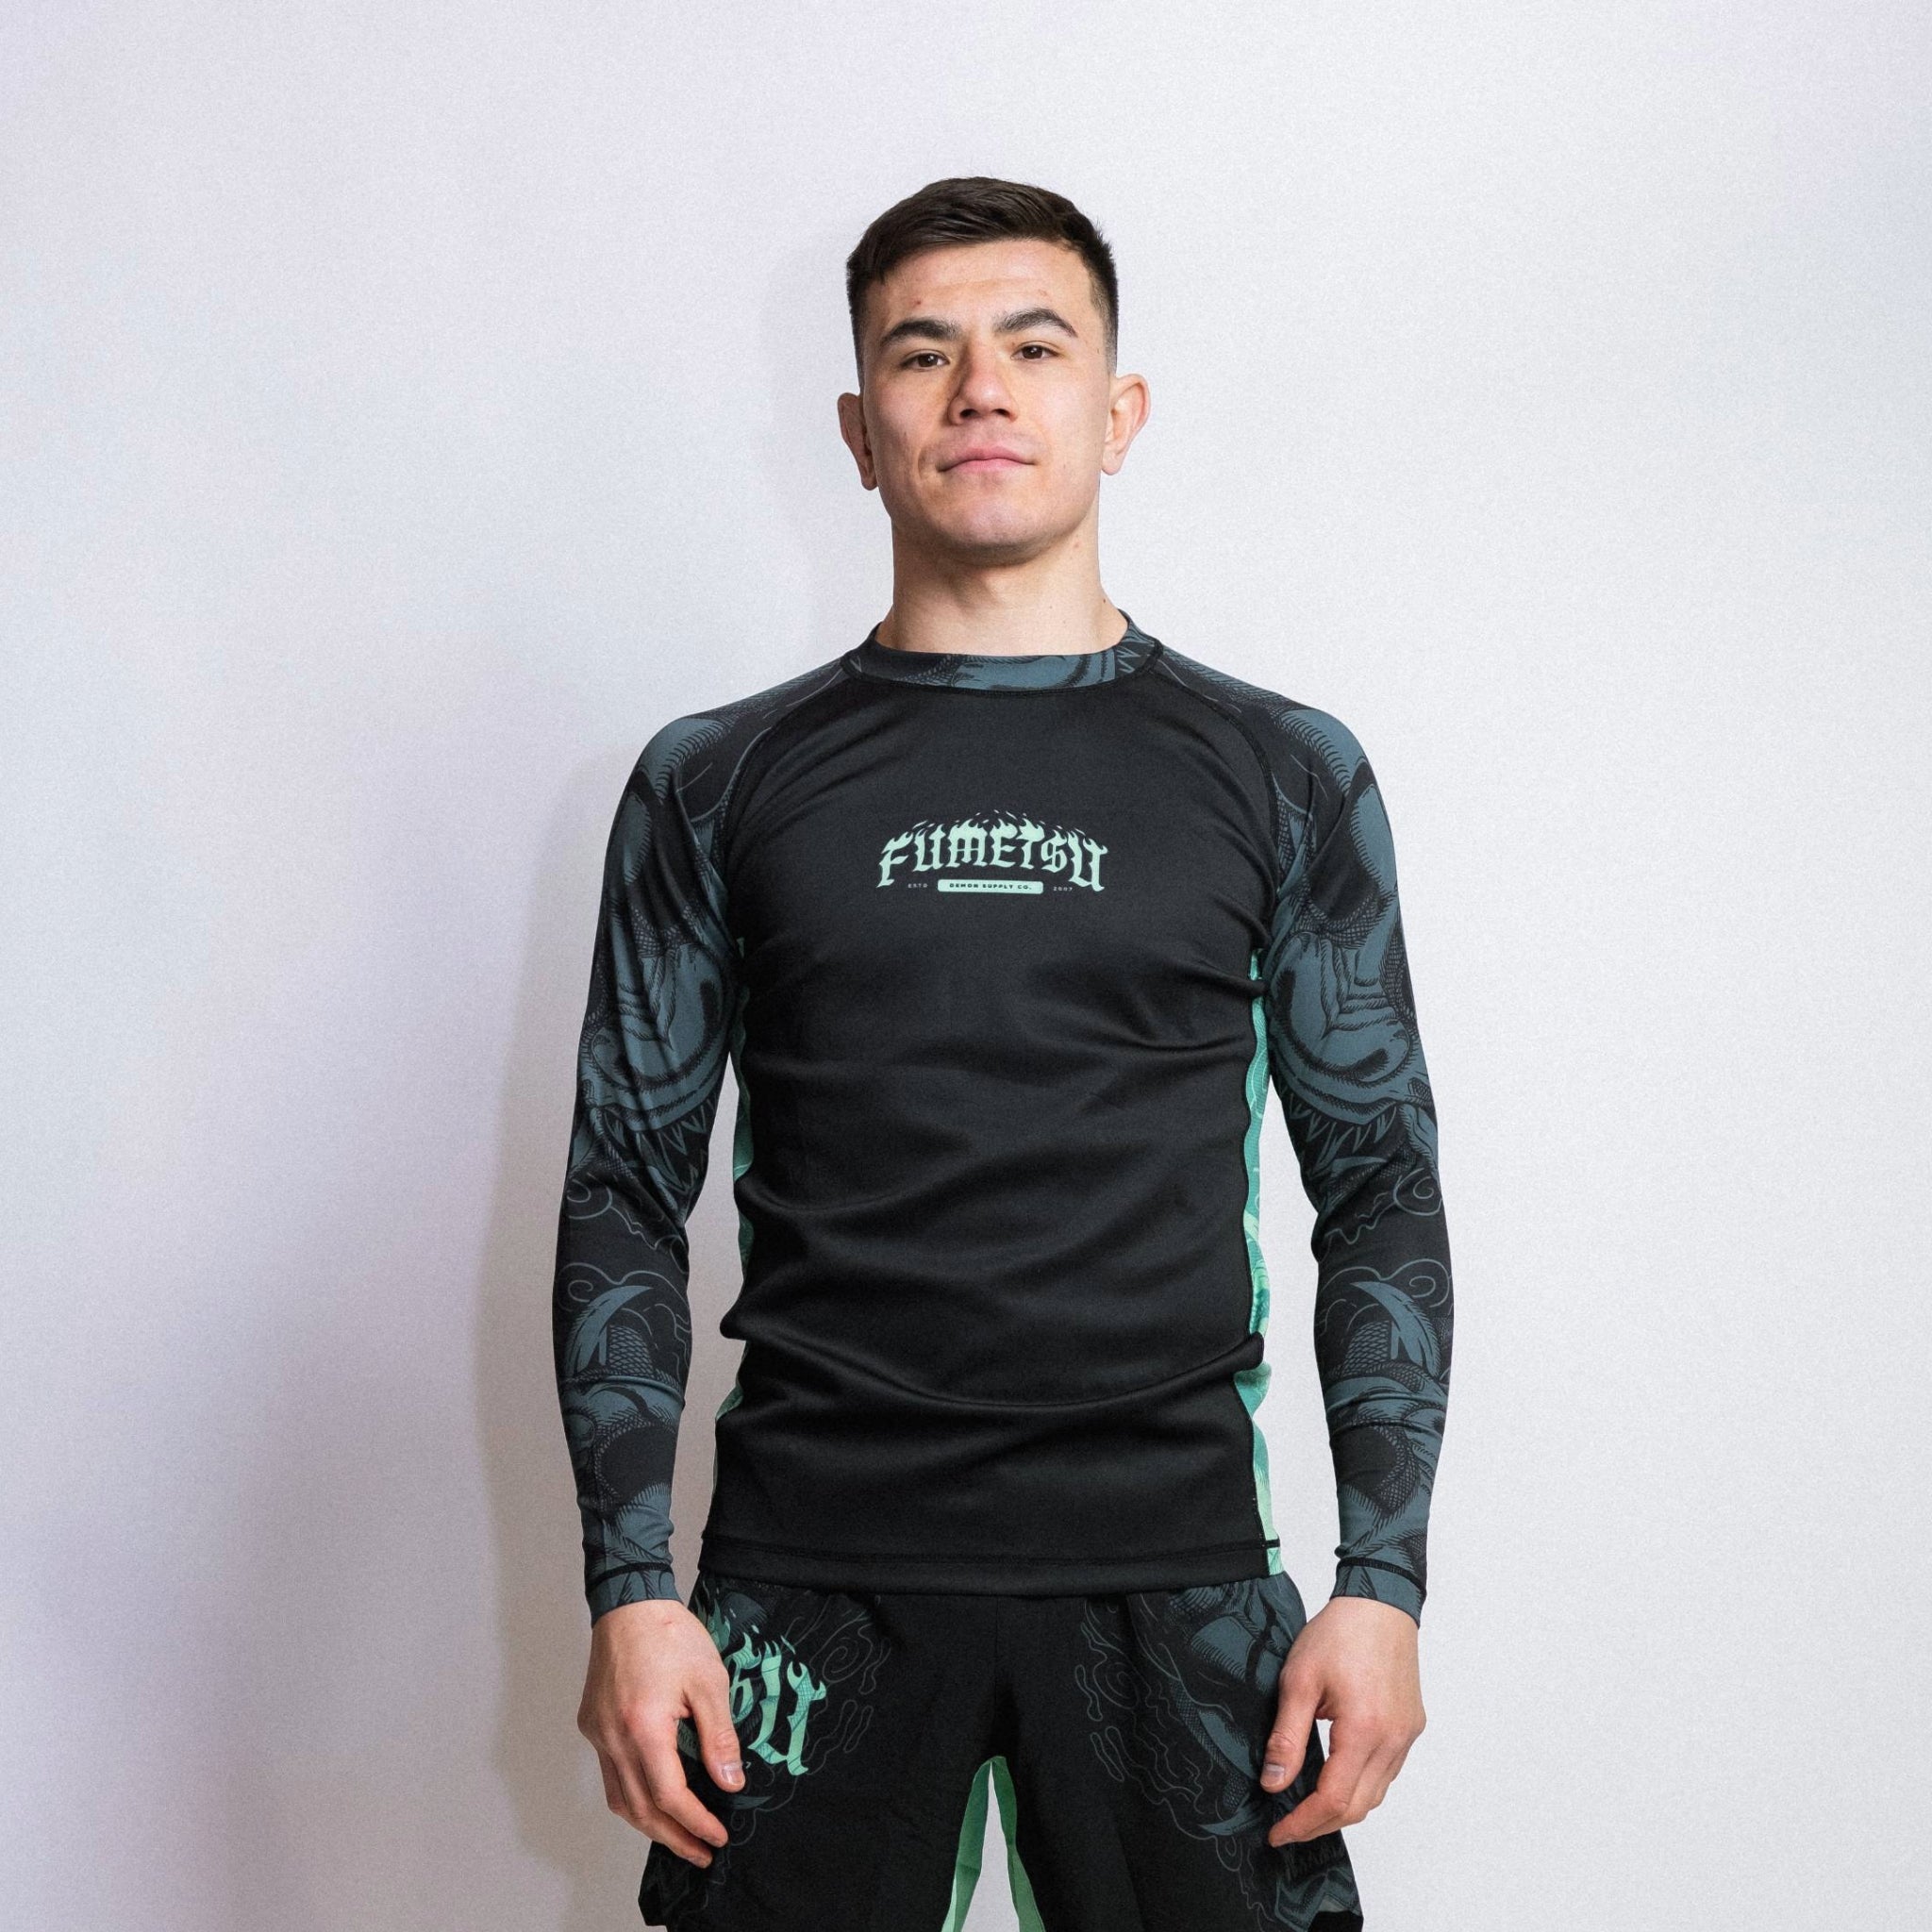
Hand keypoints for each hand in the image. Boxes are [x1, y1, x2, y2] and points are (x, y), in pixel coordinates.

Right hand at [577, 1598, 743, 1866]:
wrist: (629, 1601)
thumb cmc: (670, 1634)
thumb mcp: (709, 1681)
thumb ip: (719, 1736)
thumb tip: (731, 1782)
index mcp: (643, 1727)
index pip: (669, 1796)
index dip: (695, 1822)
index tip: (718, 1836)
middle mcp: (612, 1738)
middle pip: (640, 1808)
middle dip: (673, 1837)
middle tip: (702, 1853)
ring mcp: (597, 1733)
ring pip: (619, 1798)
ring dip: (650, 1824)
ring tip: (680, 1836)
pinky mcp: (592, 1725)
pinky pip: (610, 1775)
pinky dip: (632, 1796)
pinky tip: (654, 1797)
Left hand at [1261, 1595, 1425, 1846]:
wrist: (1379, 1602)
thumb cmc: (1340, 1633)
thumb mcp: (1298, 1680)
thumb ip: (1286, 1737)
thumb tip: (1273, 1784)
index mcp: (1364, 1731)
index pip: (1333, 1799)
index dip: (1302, 1823)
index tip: (1277, 1832)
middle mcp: (1392, 1740)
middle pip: (1359, 1807)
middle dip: (1320, 1824)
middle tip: (1287, 1827)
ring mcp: (1405, 1735)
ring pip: (1376, 1794)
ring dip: (1342, 1808)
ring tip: (1306, 1808)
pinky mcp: (1410, 1727)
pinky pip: (1387, 1773)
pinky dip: (1361, 1786)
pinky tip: (1336, 1778)